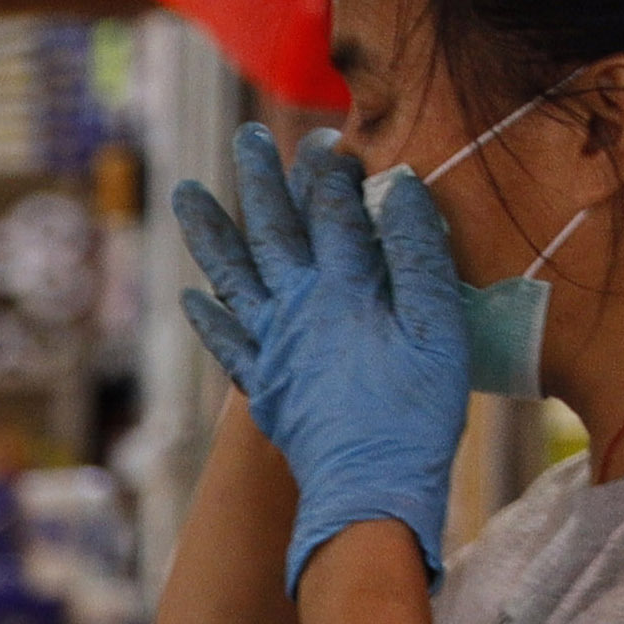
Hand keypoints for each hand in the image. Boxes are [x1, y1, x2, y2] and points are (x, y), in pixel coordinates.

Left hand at [175, 120, 474, 591]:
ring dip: (209, 232)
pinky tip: (192, 295)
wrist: (368, 486)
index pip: (331, 213)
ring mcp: (273, 348)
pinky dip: (207, 315)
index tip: (324, 137)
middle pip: (273, 233)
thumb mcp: (439, 326)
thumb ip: (417, 256)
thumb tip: (399, 188)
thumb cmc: (417, 409)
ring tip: (184, 193)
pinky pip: (226, 343)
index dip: (327, 172)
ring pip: (233, 277)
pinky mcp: (263, 386)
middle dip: (260, 182)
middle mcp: (298, 310)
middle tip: (247, 138)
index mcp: (345, 289)